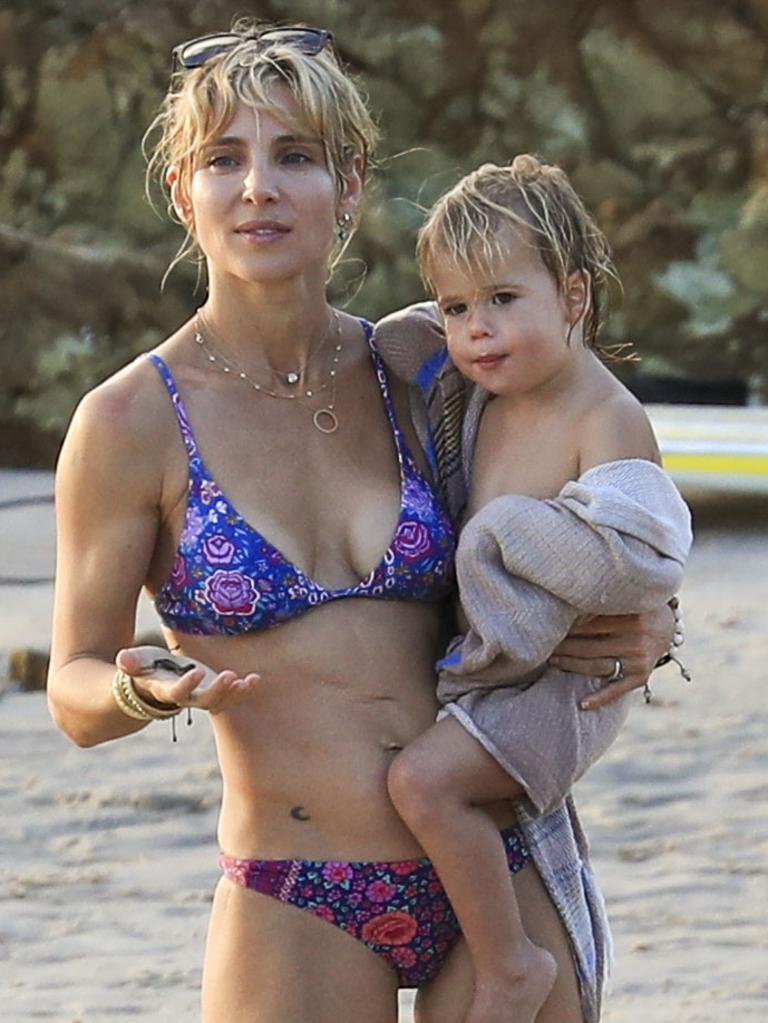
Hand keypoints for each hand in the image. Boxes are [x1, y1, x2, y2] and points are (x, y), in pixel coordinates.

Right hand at [115, 645, 260, 714]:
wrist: (157, 683)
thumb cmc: (147, 668)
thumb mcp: (138, 663)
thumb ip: (131, 662)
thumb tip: (122, 659)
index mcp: (166, 691)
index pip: (176, 693)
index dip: (186, 685)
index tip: (196, 671)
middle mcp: (187, 699)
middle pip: (204, 702)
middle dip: (217, 691)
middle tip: (230, 676)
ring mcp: (203, 698)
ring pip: (221, 702)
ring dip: (234, 693)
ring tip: (247, 681)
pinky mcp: (216, 693)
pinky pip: (231, 696)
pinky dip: (244, 690)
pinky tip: (255, 679)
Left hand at [549, 605, 673, 709]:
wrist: (668, 626)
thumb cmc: (634, 608)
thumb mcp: (624, 599)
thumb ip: (600, 602)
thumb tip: (561, 602)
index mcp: (631, 616)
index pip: (589, 623)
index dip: (567, 626)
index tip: (547, 624)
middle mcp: (636, 639)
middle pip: (590, 646)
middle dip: (564, 645)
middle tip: (543, 644)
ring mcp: (639, 659)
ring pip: (597, 666)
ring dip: (571, 665)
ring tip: (552, 661)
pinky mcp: (641, 676)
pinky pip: (617, 690)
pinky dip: (600, 699)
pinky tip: (582, 704)